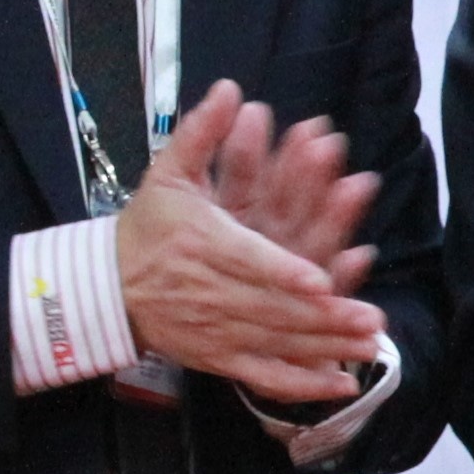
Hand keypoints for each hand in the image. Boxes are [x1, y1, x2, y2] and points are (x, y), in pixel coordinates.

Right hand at [115, 83, 389, 398]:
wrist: (104, 289)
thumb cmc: (146, 228)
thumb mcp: (167, 174)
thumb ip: (201, 133)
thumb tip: (230, 88)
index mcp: (200, 244)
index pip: (246, 260)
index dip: (283, 271)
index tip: (320, 279)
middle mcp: (208, 293)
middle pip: (270, 308)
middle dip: (321, 316)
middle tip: (368, 315)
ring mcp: (214, 331)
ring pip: (274, 343)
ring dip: (324, 346)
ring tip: (368, 342)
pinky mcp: (218, 358)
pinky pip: (263, 377)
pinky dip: (302, 385)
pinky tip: (341, 383)